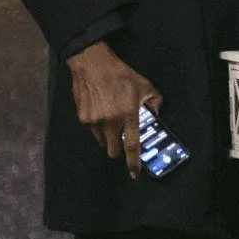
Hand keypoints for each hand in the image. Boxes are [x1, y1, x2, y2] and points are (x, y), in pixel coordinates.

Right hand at [67, 41, 161, 161]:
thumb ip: (154, 102)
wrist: (93, 65)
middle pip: (114, 151)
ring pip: (103, 143)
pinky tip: (103, 116)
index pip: (132, 145)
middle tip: (125, 144)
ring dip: (110, 140)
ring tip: (115, 125)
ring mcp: (94, 121)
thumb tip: (156, 114)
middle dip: (120, 152)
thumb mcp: (145, 86)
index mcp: (128, 115)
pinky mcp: (82, 118)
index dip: (133, 161)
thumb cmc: (122, 75)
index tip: (134, 173)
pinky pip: (93, 132)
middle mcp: (110, 122)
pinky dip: (100, 130)